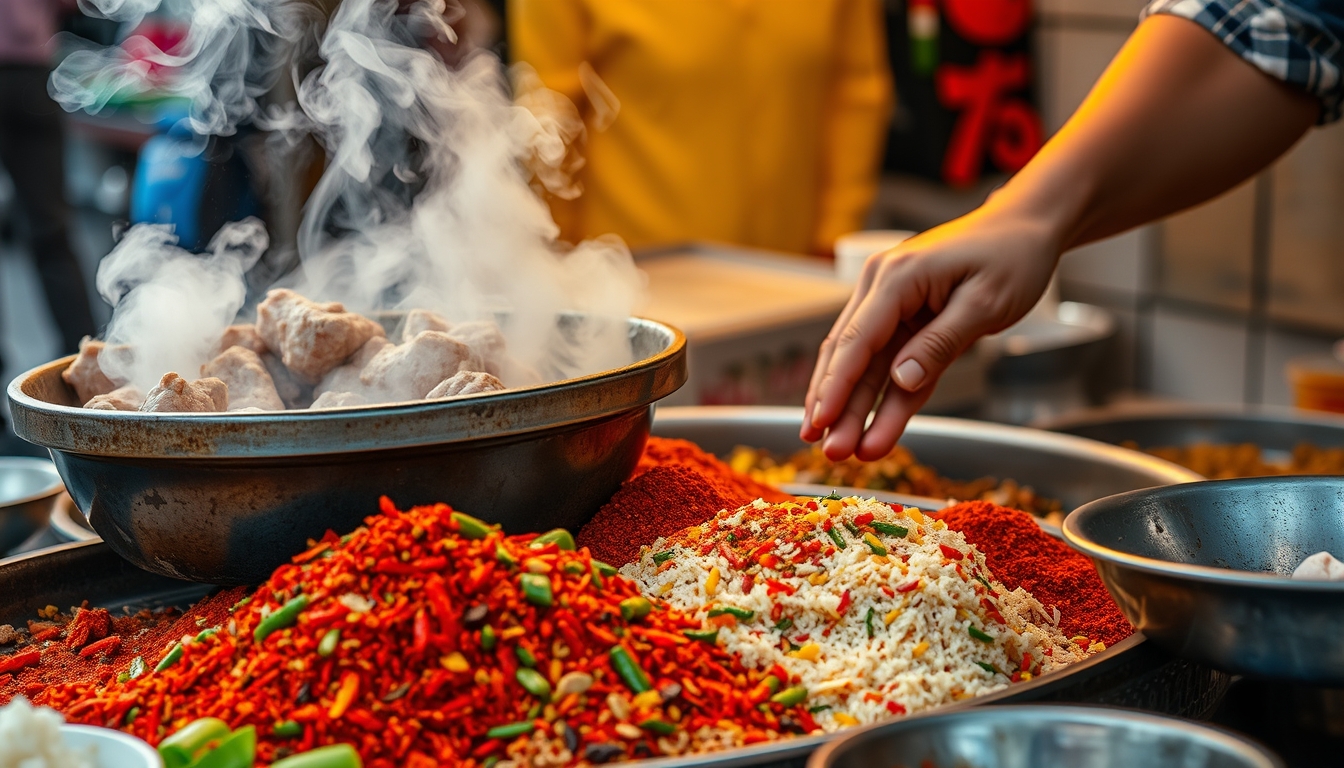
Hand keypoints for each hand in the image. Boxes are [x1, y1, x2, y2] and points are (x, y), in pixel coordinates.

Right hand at [802, 202, 1060, 459]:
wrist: (1025, 228)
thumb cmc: (1012, 257)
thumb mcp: (985, 303)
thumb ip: (940, 344)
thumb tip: (900, 380)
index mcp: (897, 277)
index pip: (856, 339)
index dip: (836, 386)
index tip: (821, 422)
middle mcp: (882, 288)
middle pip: (849, 355)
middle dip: (836, 406)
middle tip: (826, 452)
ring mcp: (890, 304)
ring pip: (863, 366)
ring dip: (853, 410)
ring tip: (840, 452)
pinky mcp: (905, 321)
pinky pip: (890, 366)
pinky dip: (883, 400)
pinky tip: (873, 435)